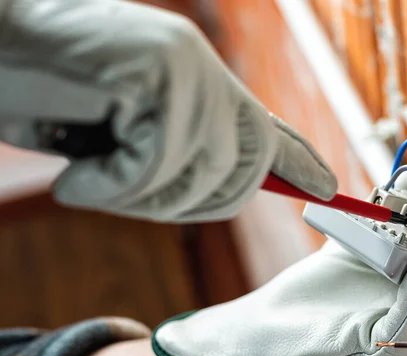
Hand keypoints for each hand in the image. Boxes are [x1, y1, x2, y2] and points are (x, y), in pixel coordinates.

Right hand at [0, 0, 335, 221]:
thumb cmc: (47, 93)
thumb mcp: (123, 130)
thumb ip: (177, 153)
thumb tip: (218, 189)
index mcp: (203, 81)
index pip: (269, 127)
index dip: (301, 162)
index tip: (331, 189)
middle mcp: (204, 69)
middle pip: (245, 169)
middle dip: (197, 206)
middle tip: (135, 200)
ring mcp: (185, 69)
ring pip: (198, 175)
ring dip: (135, 199)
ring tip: (88, 177)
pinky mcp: (156, 76)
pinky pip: (154, 167)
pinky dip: (108, 188)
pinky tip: (75, 173)